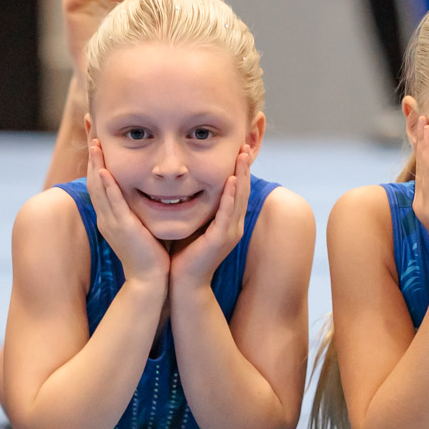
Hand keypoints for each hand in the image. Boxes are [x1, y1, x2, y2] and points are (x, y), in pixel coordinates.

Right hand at [86, 139, 169, 285]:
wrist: (150, 280)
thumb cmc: (151, 253)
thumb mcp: (142, 223)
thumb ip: (141, 206)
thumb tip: (152, 188)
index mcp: (110, 214)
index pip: (100, 178)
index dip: (96, 155)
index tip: (96, 133)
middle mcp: (106, 215)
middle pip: (93, 177)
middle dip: (92, 150)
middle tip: (90, 125)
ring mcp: (111, 221)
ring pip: (99, 187)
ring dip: (96, 162)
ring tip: (94, 141)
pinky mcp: (122, 228)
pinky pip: (112, 203)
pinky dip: (107, 185)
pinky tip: (103, 170)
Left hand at [171, 147, 250, 290]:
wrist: (183, 282)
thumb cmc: (183, 254)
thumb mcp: (193, 223)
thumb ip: (195, 207)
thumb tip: (186, 186)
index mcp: (228, 222)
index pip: (237, 191)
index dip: (239, 170)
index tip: (239, 150)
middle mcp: (234, 226)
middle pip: (243, 190)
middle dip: (244, 167)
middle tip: (246, 145)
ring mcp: (230, 232)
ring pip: (239, 198)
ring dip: (241, 175)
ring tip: (243, 155)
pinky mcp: (221, 239)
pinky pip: (228, 213)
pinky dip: (231, 195)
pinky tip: (231, 180)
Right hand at [411, 120, 428, 267]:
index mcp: (428, 200)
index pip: (425, 164)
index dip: (424, 142)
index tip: (426, 120)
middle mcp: (423, 202)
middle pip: (421, 162)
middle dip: (420, 137)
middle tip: (420, 112)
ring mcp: (427, 208)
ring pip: (426, 170)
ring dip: (426, 146)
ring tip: (426, 124)